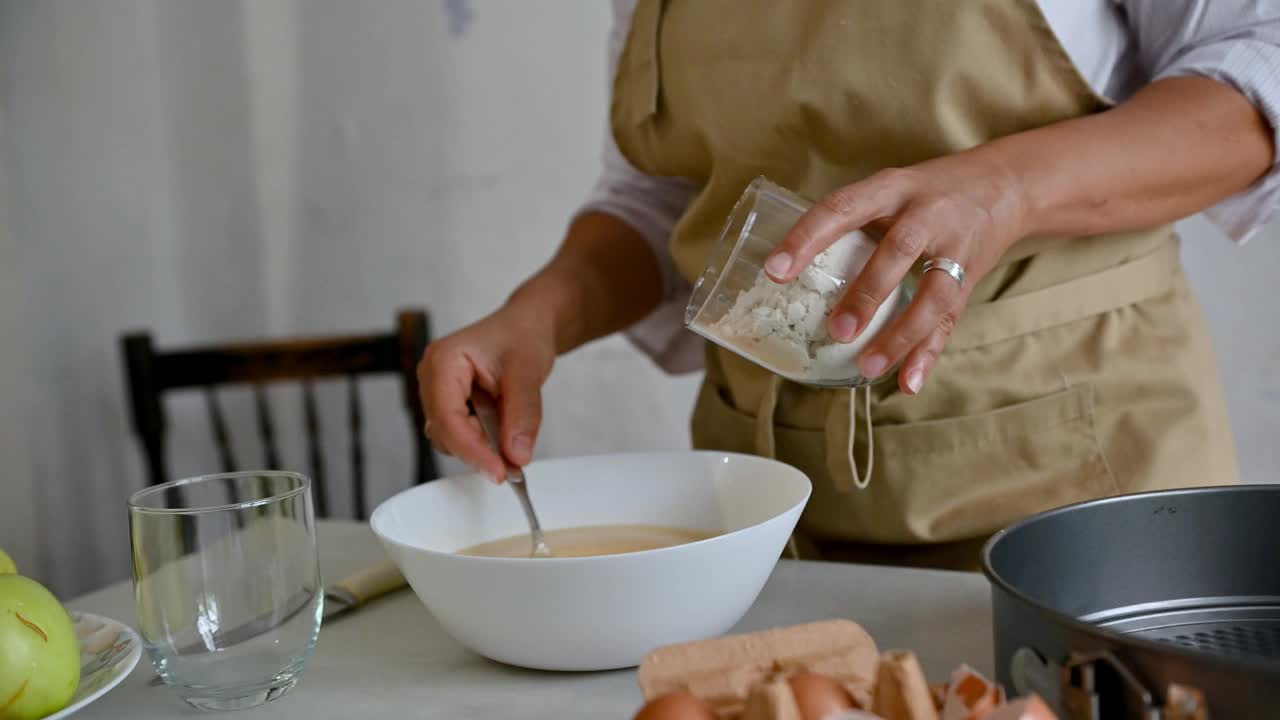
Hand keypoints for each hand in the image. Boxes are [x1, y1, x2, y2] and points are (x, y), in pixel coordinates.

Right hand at [417, 306, 555, 481]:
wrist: (527, 326)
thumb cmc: (523, 335)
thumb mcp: (528, 371)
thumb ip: (522, 414)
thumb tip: (516, 456)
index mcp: (442, 361)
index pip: (448, 418)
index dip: (472, 450)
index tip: (499, 472)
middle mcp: (432, 377)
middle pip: (445, 432)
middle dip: (478, 450)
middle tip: (514, 465)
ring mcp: (439, 392)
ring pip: (451, 437)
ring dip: (481, 447)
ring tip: (513, 436)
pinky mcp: (451, 404)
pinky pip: (461, 433)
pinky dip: (483, 442)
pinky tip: (505, 432)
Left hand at [765, 151, 1028, 393]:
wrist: (1005, 184)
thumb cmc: (925, 193)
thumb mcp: (888, 189)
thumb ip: (849, 223)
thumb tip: (786, 271)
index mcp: (892, 188)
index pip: (843, 207)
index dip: (807, 237)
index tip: (775, 271)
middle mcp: (927, 214)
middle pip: (898, 251)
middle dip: (867, 293)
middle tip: (837, 330)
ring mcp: (954, 247)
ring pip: (932, 295)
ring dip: (900, 335)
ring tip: (867, 367)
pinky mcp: (971, 278)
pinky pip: (950, 321)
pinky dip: (928, 354)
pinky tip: (908, 383)